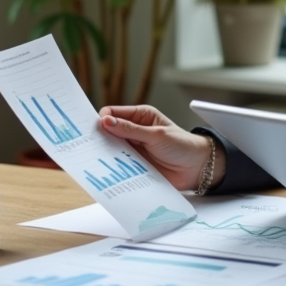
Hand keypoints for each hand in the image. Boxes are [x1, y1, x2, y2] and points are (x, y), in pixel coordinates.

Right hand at [98, 105, 223, 191]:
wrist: (198, 169)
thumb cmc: (182, 145)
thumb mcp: (156, 135)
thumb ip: (131, 130)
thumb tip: (105, 121)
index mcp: (140, 116)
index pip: (113, 114)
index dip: (101, 120)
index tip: (90, 129)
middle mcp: (134, 131)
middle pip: (108, 133)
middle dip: (98, 138)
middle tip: (87, 146)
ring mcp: (133, 149)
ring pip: (110, 150)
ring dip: (104, 154)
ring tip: (93, 160)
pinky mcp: (134, 166)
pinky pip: (118, 165)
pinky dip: (112, 168)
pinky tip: (105, 171)